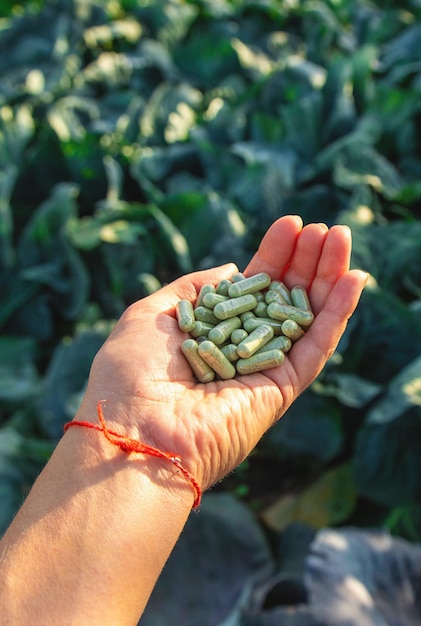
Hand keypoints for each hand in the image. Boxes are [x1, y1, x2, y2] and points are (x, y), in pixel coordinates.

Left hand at [76, 215, 366, 496]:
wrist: (135, 433)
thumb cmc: (130, 373)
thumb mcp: (151, 314)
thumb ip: (193, 289)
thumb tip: (231, 269)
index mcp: (210, 332)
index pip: (251, 288)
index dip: (272, 255)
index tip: (290, 224)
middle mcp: (239, 350)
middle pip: (282, 298)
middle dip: (304, 262)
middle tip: (321, 228)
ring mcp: (263, 370)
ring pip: (306, 318)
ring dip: (327, 279)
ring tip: (340, 238)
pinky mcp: (281, 391)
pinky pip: (316, 349)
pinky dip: (336, 315)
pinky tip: (353, 279)